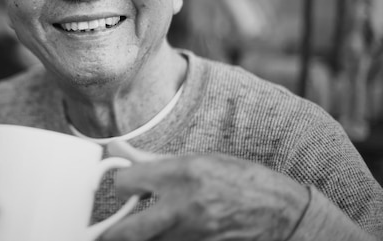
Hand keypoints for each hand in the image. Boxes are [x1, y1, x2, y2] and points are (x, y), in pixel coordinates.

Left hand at [101, 141, 308, 240]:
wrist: (280, 212)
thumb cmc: (239, 179)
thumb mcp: (197, 159)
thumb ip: (152, 160)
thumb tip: (118, 149)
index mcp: (181, 174)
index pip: (126, 183)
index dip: (118, 184)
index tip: (122, 185)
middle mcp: (183, 207)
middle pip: (127, 232)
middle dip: (109, 233)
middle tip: (102, 231)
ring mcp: (192, 234)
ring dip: (139, 237)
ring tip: (138, 228)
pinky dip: (162, 239)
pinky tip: (165, 231)